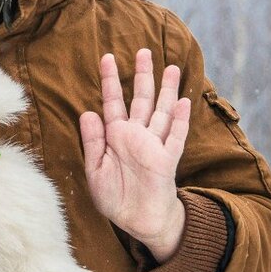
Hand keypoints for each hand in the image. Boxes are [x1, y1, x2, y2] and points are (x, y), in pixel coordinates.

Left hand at [79, 49, 190, 262]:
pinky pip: (175, 137)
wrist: (137, 221)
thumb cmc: (115, 197)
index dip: (110, 80)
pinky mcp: (166, 160)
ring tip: (170, 67)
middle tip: (143, 50)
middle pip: (141, 99)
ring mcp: (153, 146)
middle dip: (142, 75)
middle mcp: (136, 136)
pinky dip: (179, 120)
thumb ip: (92, 141)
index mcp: (116, 136)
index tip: (107, 57)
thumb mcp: (95, 170)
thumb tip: (87, 112)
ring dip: (166, 90)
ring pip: (161, 111)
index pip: (113, 102)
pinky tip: (183, 102)